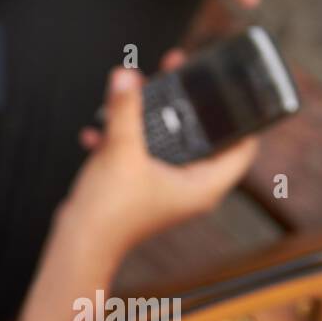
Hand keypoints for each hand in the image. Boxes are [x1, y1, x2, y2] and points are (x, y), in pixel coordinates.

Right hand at [56, 51, 259, 260]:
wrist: (78, 243)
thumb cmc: (110, 212)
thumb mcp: (121, 150)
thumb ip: (125, 109)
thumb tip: (126, 77)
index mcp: (202, 185)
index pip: (242, 149)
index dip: (243, 120)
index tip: (237, 93)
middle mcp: (188, 188)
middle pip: (199, 138)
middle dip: (185, 107)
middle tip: (180, 78)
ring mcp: (163, 188)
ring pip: (165, 143)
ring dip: (147, 119)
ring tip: (135, 93)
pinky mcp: (139, 188)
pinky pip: (138, 154)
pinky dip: (122, 139)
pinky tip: (99, 129)